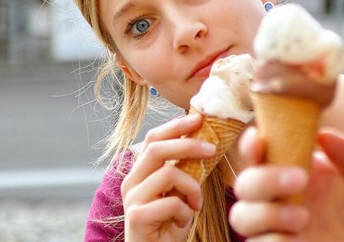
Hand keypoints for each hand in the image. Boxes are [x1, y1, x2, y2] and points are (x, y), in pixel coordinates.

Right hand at [121, 114, 216, 241]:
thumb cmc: (170, 224)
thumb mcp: (179, 192)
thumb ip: (183, 169)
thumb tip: (205, 141)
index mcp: (140, 172)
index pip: (152, 138)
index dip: (175, 126)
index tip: (198, 118)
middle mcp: (131, 182)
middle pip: (156, 148)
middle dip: (188, 144)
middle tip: (212, 149)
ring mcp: (131, 199)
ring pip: (168, 174)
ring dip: (192, 188)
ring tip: (195, 204)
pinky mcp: (136, 216)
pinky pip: (171, 202)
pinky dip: (185, 212)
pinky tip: (183, 222)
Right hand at [230, 128, 343, 241]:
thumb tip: (323, 134)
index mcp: (303, 173)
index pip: (265, 153)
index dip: (253, 143)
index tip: (260, 138)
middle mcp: (284, 200)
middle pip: (246, 182)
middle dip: (265, 177)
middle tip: (300, 179)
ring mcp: (279, 231)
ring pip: (241, 215)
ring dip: (265, 212)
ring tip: (303, 218)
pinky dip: (271, 240)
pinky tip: (297, 239)